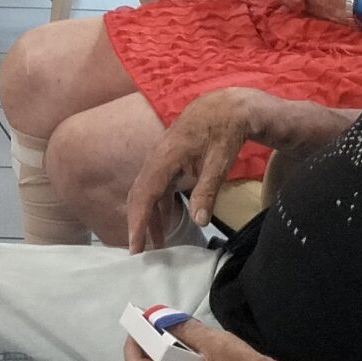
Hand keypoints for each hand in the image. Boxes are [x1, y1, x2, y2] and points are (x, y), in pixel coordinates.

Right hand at [124, 88, 259, 251]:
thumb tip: (198, 222)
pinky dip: (157, 208)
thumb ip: (207, 191)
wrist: (226, 107)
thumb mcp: (220, 162)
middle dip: (136, 225)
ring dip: (148, 218)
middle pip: (138, 196)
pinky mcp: (167, 163)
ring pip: (146, 193)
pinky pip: (156, 189)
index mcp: (165, 158)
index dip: (137, 222)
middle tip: (139, 253)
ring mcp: (160, 161)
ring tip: (153, 245)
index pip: (144, 195)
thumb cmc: (223, 132)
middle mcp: (156, 160)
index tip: (135, 246)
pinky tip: (164, 224)